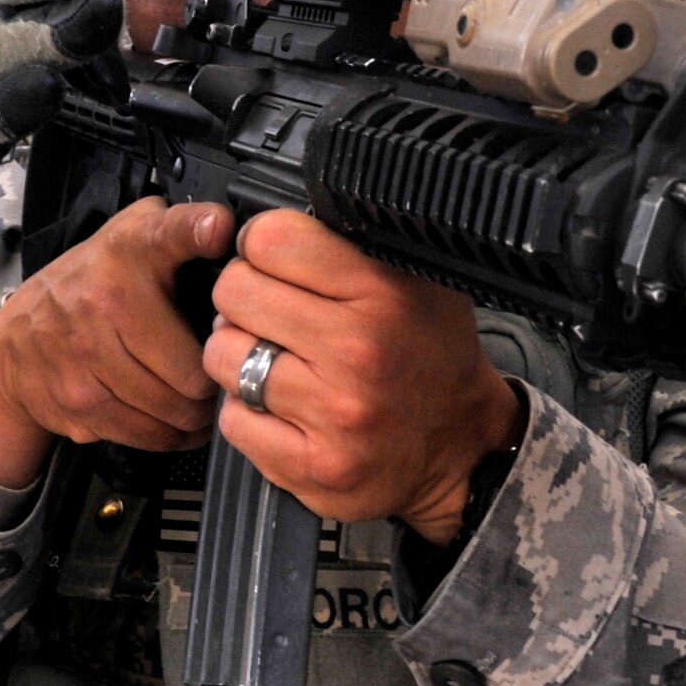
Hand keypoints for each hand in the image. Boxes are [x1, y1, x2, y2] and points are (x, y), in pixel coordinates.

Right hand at [0, 198, 235, 487]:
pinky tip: (178, 420)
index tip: (219, 227)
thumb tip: (230, 228)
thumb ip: (181, 225)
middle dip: (218, 381)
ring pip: (174, 409)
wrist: (14, 344)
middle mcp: (106, 302)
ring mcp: (88, 359)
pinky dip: (173, 435)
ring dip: (198, 415)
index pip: (170, 232)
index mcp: (130, 251)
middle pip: (192, 368)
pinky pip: (149, 434)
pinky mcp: (80, 406)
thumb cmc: (92, 287)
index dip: (199, 229)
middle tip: (226, 378)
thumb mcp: (132, 237)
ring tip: (204, 402)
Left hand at [201, 211, 524, 544]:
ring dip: (238, 355)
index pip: (272, 238)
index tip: (275, 261)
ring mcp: (331, 413)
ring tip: (272, 358)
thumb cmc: (432, 357)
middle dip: (244, 297)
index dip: (263, 244)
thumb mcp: (419, 280)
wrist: (462, 448)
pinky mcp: (311, 465)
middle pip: (235, 292)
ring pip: (223, 356)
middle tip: (269, 312)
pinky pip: (233, 419)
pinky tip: (281, 406)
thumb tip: (280, 220)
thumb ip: (354, 245)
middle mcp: (356, 351)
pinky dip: (247, 411)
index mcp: (383, 293)